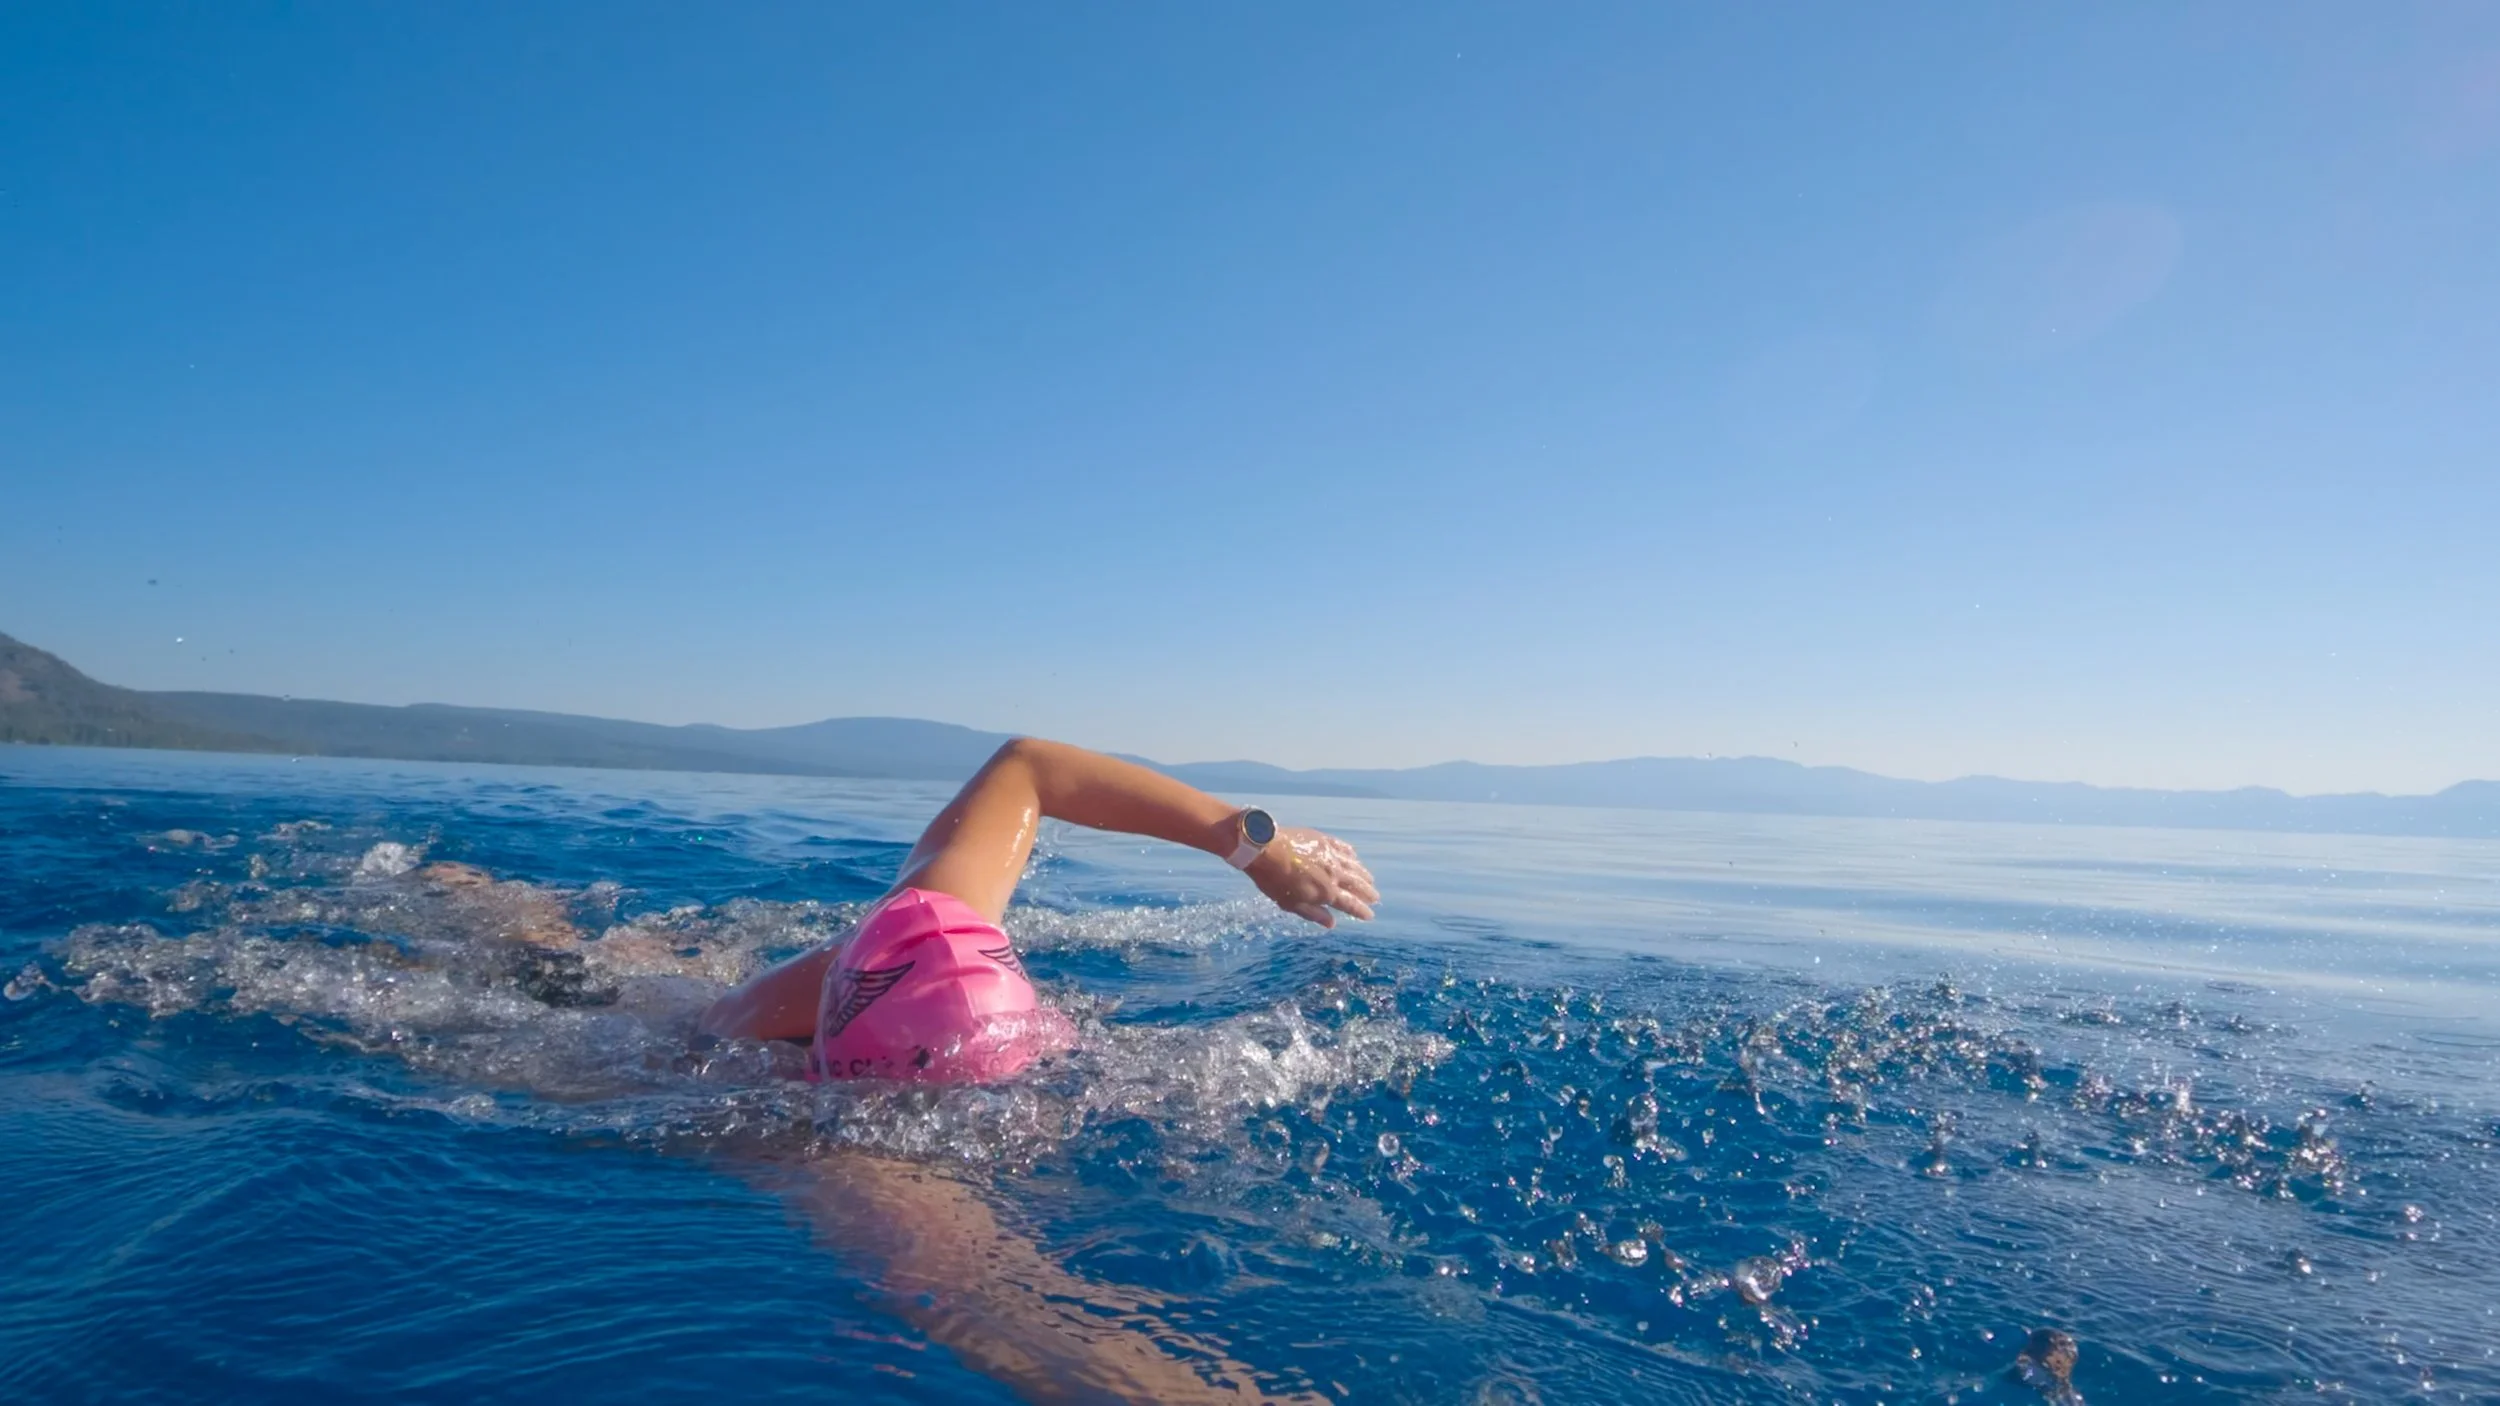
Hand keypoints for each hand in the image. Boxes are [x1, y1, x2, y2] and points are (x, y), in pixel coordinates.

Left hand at [1247, 826, 1377, 927]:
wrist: (1264, 848)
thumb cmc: (1273, 880)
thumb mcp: (1291, 903)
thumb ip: (1313, 913)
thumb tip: (1332, 922)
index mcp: (1326, 892)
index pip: (1350, 904)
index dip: (1361, 910)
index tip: (1370, 915)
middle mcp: (1334, 873)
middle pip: (1356, 885)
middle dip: (1367, 893)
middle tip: (1376, 898)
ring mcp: (1330, 855)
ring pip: (1353, 866)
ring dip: (1363, 875)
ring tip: (1371, 880)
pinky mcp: (1323, 840)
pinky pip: (1342, 847)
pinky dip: (1350, 853)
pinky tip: (1354, 856)